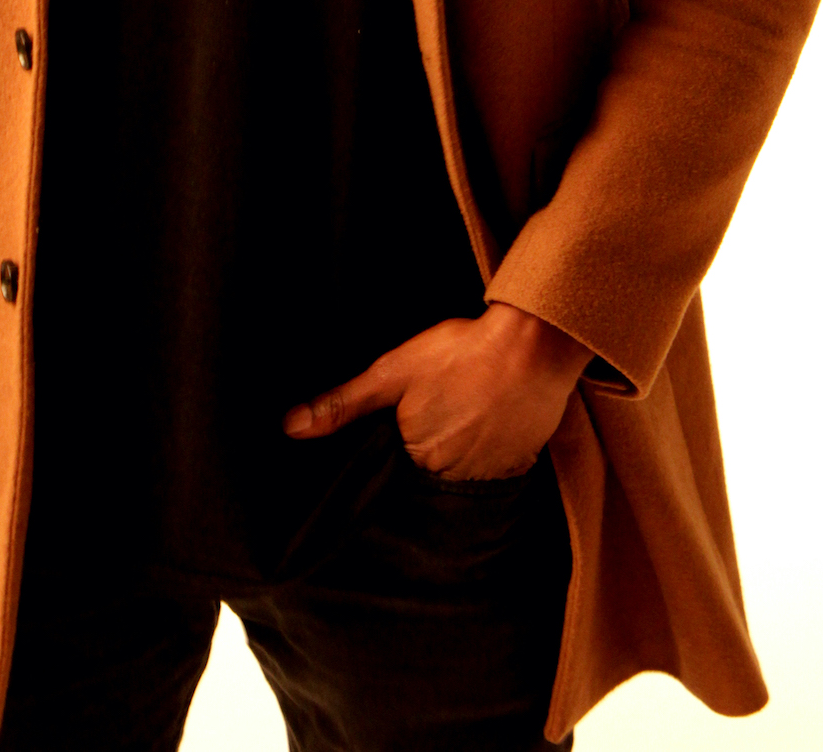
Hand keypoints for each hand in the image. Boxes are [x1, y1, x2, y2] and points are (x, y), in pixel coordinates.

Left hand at [282, 302, 591, 480]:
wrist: (531, 345)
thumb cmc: (459, 353)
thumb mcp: (392, 372)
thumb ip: (343, 404)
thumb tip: (291, 428)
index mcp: (419, 457)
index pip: (399, 464)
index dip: (402, 438)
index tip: (414, 414)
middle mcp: (455, 477)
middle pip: (432, 466)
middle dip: (434, 441)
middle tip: (445, 403)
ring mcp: (492, 473)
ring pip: (465, 466)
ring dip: (464, 445)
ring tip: (467, 407)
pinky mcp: (523, 463)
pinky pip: (499, 464)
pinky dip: (493, 445)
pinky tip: (492, 416)